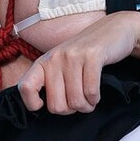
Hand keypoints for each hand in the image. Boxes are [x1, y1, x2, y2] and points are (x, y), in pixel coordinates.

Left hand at [17, 10, 139, 114]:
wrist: (114, 30)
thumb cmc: (85, 55)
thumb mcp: (62, 64)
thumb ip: (51, 82)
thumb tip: (46, 108)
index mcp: (43, 62)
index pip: (25, 87)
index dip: (32, 103)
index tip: (44, 104)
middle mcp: (55, 58)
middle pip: (56, 105)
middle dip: (71, 110)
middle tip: (78, 101)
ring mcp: (73, 56)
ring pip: (76, 101)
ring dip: (86, 105)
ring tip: (89, 98)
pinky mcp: (93, 56)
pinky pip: (91, 92)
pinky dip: (95, 99)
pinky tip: (96, 94)